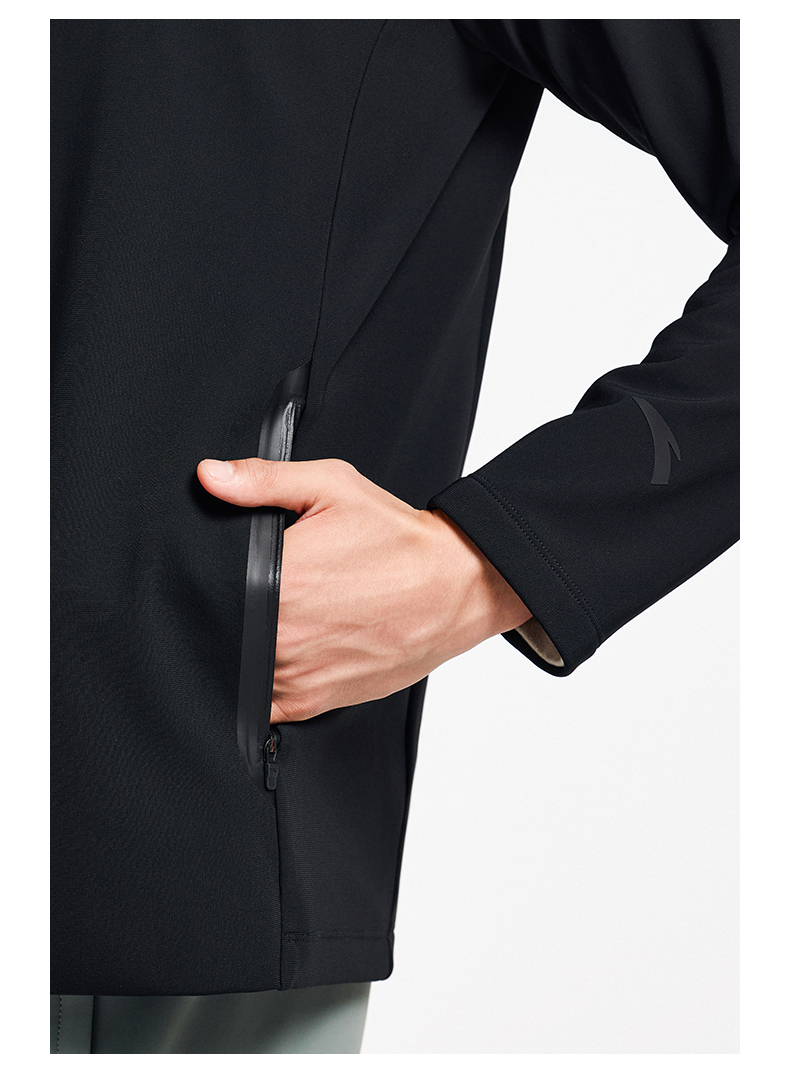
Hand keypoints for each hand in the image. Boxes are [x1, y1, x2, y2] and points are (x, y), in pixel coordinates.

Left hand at [197, 457, 530, 721]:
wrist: (456, 588)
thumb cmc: (399, 541)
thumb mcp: (334, 487)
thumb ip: (264, 480)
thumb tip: (210, 475)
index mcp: (281, 579)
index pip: (207, 589)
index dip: (203, 583)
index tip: (212, 575)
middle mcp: (284, 634)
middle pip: (218, 631)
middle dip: (225, 613)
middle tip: (250, 594)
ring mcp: (298, 674)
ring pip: (236, 668)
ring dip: (240, 650)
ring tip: (271, 620)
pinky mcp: (314, 701)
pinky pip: (262, 703)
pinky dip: (261, 683)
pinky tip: (282, 652)